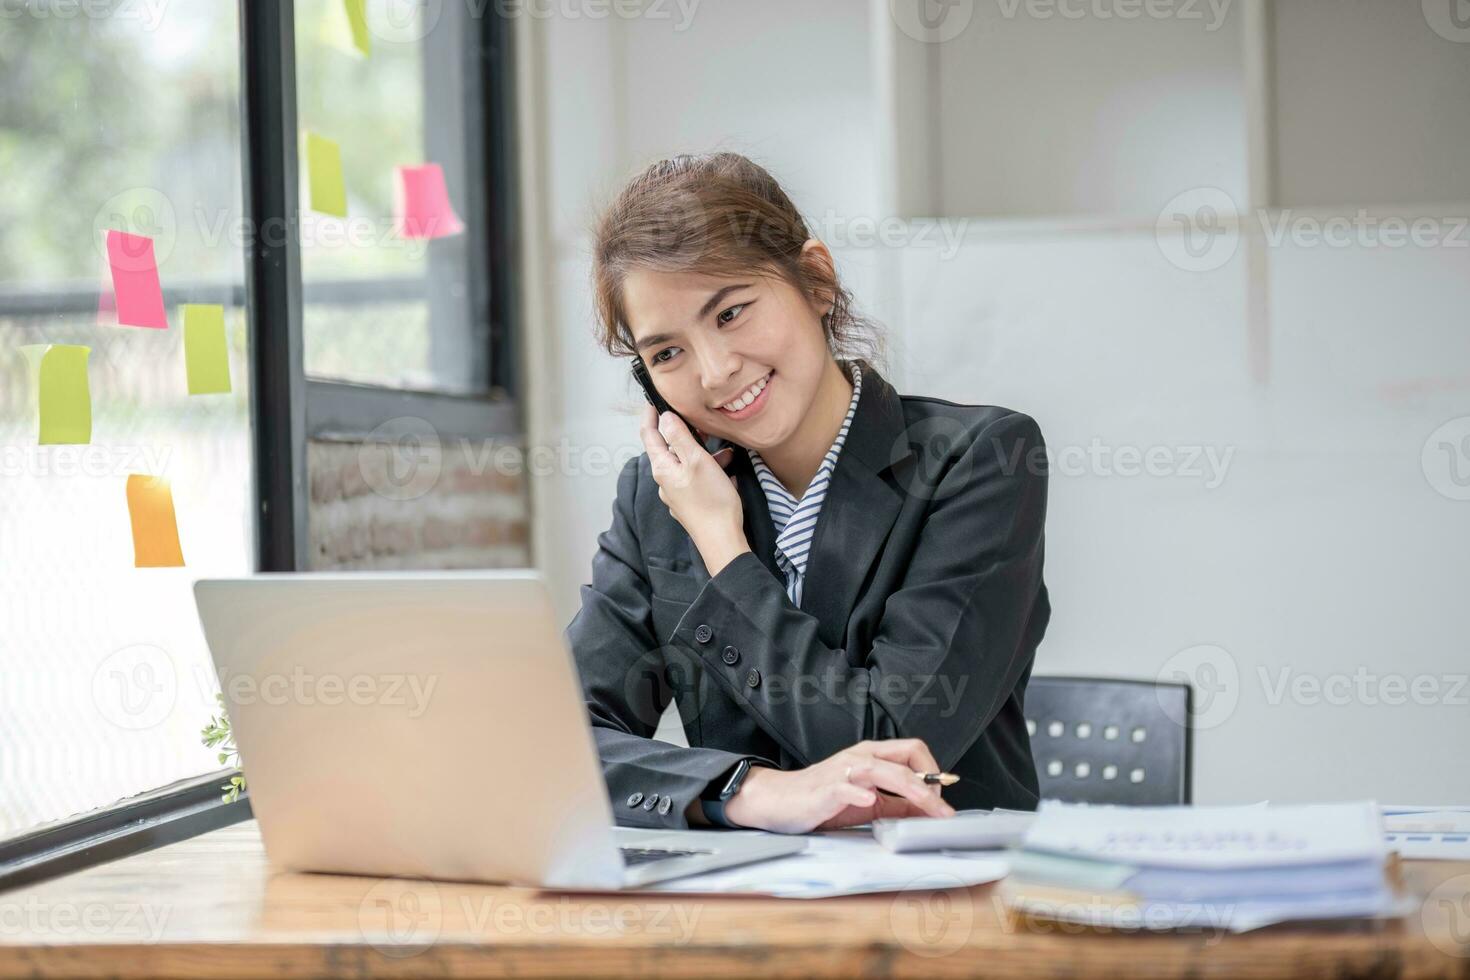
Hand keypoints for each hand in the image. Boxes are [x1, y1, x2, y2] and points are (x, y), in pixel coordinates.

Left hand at [640, 403, 745, 572]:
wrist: (722, 540)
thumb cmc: (711, 501)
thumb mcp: (697, 460)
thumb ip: (679, 437)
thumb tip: (665, 418)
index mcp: (663, 468)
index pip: (649, 435)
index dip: (650, 416)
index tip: (653, 401)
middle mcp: (665, 482)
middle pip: (669, 449)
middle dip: (685, 435)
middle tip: (701, 424)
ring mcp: (677, 495)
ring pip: (687, 465)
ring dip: (704, 455)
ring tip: (727, 454)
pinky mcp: (691, 505)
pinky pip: (697, 480)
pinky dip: (710, 471)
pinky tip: (727, 474)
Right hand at [723, 739, 956, 833]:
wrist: (781, 801)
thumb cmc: (824, 800)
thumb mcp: (869, 804)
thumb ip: (898, 805)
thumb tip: (930, 812)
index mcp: (873, 757)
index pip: (913, 750)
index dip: (934, 772)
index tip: (941, 800)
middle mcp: (861, 757)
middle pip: (905, 756)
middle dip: (930, 782)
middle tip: (942, 810)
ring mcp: (843, 771)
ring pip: (883, 768)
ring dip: (910, 786)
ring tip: (926, 805)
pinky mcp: (826, 788)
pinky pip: (846, 786)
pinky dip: (860, 793)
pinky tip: (869, 801)